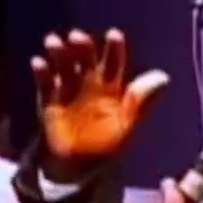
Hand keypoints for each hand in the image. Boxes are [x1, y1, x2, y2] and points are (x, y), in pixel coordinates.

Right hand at [31, 29, 169, 180]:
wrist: (80, 168)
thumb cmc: (107, 144)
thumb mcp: (128, 124)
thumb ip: (142, 101)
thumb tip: (163, 77)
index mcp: (111, 85)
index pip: (114, 60)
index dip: (114, 47)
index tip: (113, 35)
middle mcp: (89, 81)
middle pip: (86, 57)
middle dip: (82, 45)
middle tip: (76, 37)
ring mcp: (69, 88)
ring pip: (64, 64)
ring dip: (59, 52)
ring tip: (53, 43)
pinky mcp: (49, 99)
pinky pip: (45, 82)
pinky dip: (41, 72)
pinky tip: (38, 63)